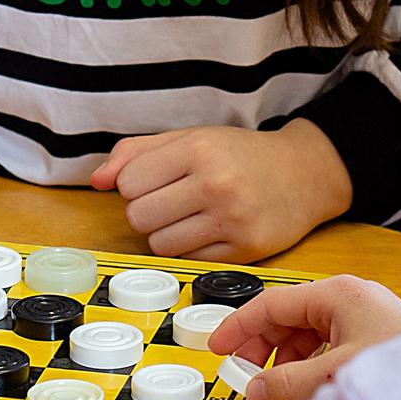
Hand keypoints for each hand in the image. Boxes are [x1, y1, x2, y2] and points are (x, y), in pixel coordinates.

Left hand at [88, 122, 353, 261]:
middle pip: (139, 217)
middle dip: (146, 211)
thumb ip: (135, 153)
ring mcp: (233, 221)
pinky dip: (190, 250)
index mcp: (198, 149)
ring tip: (187, 217)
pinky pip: (190, 261)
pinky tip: (208, 231)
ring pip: (160, 245)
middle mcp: (216, 184)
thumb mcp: (188, 137)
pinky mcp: (246, 251)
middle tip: (168, 201)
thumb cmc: (238, 154)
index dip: (134, 184)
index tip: (154, 180)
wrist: (303, 174)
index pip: (129, 183)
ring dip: (164, 234)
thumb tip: (97, 181)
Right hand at [209, 274, 400, 399]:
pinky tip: (304, 391)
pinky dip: (309, 368)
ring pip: (308, 336)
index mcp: (338, 294)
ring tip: (275, 391)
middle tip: (243, 374)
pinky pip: (328, 348)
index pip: (272, 302)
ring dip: (286, 362)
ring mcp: (364, 318)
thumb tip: (255, 390)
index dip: (239, 326)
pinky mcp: (376, 338)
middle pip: (289, 319)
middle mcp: (351, 300)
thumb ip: (288, 383)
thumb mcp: (335, 374)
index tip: (217, 346)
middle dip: (262, 348)